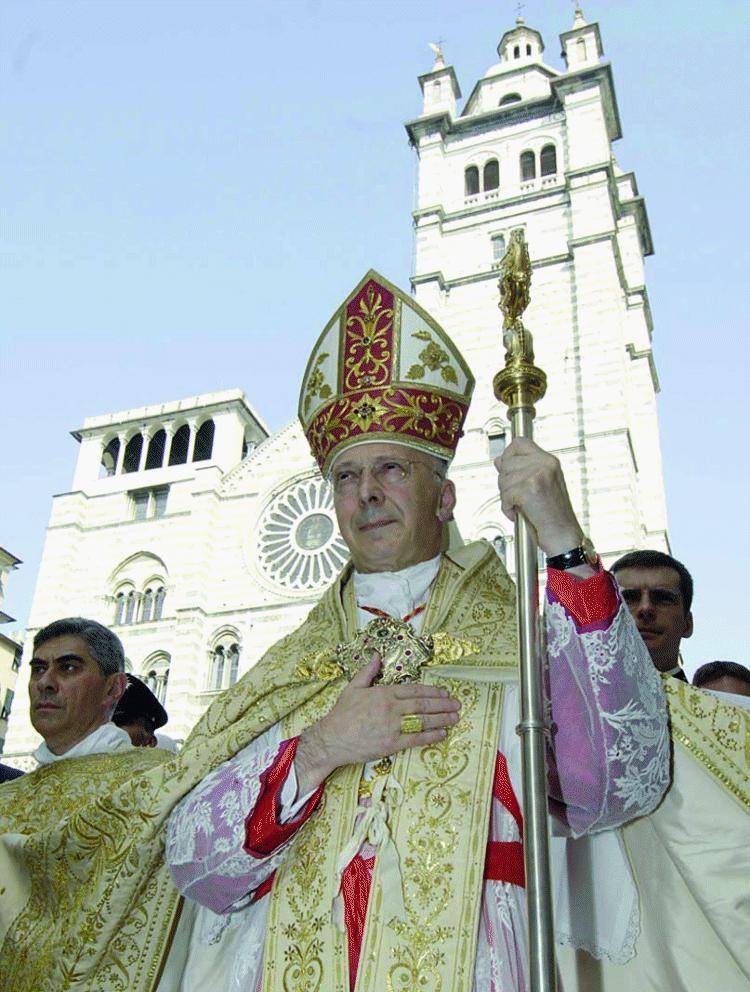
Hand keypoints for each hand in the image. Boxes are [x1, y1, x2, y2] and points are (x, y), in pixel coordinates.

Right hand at [294, 656, 460, 794]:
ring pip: (423, 721)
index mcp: (384, 693)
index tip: (445, 692)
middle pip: (423, 705)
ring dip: (442, 719)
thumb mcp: (353, 687)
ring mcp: (392, 727)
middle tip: (457, 704)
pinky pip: (416, 739)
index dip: (432, 691)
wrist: (331, 739)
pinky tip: (442, 734)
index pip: (414, 690)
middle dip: (443, 704)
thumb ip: (368, 671)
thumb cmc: (342, 714)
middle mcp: (391, 708)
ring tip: (455, 718)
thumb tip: (377, 655)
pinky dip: (431, 736)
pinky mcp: (391, 744)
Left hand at [495, 437, 582, 555]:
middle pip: (506, 462)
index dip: (508, 455)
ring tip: (521, 506)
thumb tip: (499, 460)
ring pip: (503, 480)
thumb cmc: (553, 515)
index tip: (508, 470)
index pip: (519, 442)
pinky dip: (507, 508)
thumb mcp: (540, 485)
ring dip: (506, 497)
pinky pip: (505, 495)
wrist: (564, 535)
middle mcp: (545, 464)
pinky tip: (519, 512)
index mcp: (549, 461)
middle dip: (505, 482)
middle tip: (518, 496)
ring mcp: (537, 475)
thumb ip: (521, 470)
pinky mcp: (530, 489)